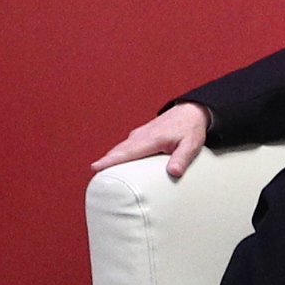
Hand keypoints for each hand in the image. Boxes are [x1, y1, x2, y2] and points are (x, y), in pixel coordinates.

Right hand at [92, 103, 211, 176]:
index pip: (127, 152)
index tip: (95, 167)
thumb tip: (173, 173)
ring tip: (98, 170)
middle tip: (92, 174)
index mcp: (151, 139)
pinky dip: (117, 153)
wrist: (191, 111)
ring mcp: (140, 134)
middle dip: (105, 161)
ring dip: (110, 157)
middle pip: (119, 150)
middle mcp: (141, 136)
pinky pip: (126, 145)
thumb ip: (182, 159)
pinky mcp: (141, 135)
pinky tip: (114, 160)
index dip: (110, 160)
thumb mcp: (191, 145)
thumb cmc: (191, 129)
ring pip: (121, 147)